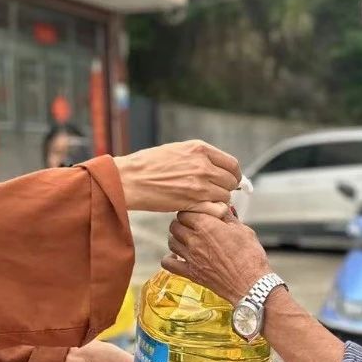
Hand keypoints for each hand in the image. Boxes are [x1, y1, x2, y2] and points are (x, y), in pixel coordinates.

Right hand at [113, 141, 241, 212]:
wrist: (129, 179)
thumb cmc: (149, 164)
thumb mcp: (177, 150)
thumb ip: (200, 157)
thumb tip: (217, 167)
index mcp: (200, 149)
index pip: (232, 164)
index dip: (233, 174)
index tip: (228, 180)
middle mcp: (203, 166)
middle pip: (231, 181)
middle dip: (225, 187)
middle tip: (214, 191)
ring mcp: (199, 185)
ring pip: (225, 196)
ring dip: (217, 200)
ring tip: (203, 199)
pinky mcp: (192, 203)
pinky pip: (217, 209)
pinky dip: (214, 211)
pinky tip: (203, 209)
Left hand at [163, 209, 270, 302]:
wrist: (251, 284)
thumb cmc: (250, 256)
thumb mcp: (243, 230)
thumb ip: (228, 217)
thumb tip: (222, 207)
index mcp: (206, 226)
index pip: (184, 212)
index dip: (190, 212)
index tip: (197, 214)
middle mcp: (194, 240)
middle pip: (175, 226)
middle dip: (182, 224)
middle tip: (191, 226)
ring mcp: (190, 257)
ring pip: (171, 242)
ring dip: (177, 239)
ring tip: (186, 240)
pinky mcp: (191, 273)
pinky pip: (168, 264)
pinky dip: (169, 259)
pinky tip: (177, 257)